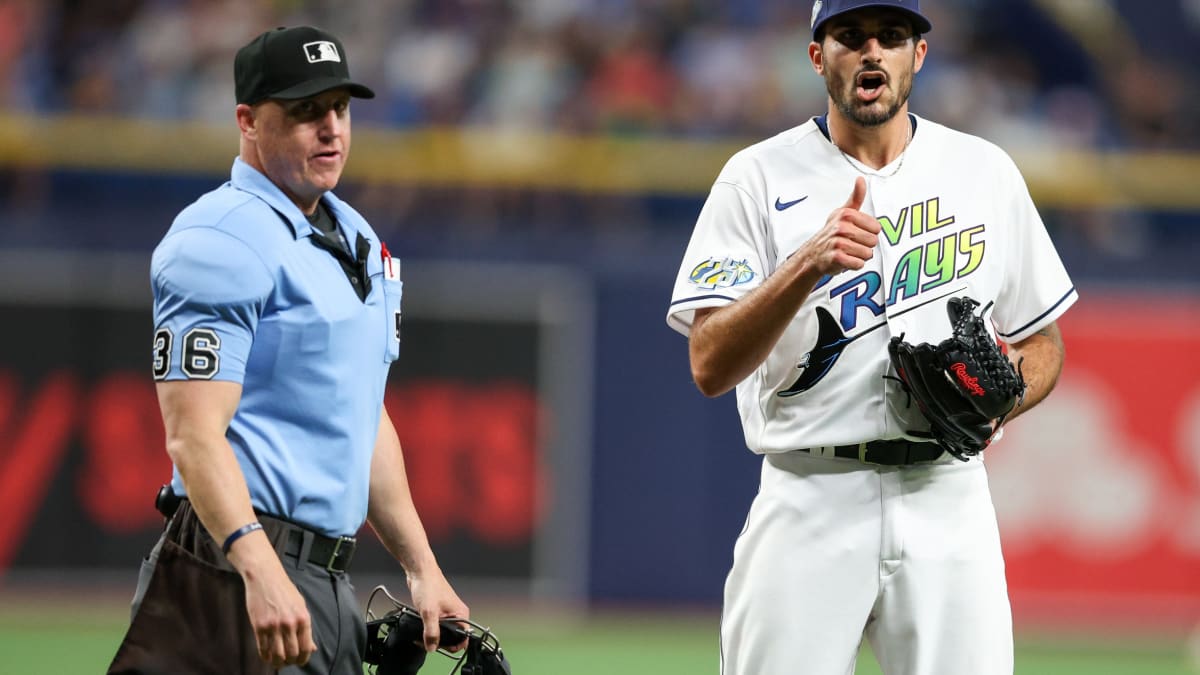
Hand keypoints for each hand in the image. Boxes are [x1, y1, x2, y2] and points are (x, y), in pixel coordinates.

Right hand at [230, 535, 317, 667]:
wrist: (266, 577)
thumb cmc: (284, 591)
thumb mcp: (301, 606)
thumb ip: (305, 628)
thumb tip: (312, 648)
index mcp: (303, 618)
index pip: (306, 647)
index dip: (303, 659)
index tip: (299, 661)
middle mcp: (290, 624)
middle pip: (291, 654)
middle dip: (290, 662)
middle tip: (287, 662)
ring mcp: (274, 626)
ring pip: (277, 655)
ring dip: (278, 662)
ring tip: (277, 662)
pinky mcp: (259, 626)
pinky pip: (263, 649)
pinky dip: (265, 656)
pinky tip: (267, 656)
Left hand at [408, 567, 469, 652]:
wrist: (419, 572)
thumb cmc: (428, 586)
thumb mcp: (429, 613)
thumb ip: (431, 632)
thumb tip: (432, 648)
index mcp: (461, 614)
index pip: (464, 638)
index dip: (453, 646)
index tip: (439, 647)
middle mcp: (457, 614)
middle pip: (452, 637)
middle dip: (439, 642)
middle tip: (425, 642)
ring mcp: (448, 613)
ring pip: (443, 632)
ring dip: (432, 636)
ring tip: (420, 636)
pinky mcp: (439, 611)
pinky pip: (436, 625)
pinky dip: (428, 629)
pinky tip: (420, 628)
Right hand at [798, 176, 880, 274]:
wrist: (812, 254)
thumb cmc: (831, 233)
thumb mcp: (843, 212)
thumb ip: (856, 197)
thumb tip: (861, 179)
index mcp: (846, 214)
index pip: (876, 228)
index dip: (868, 233)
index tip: (856, 233)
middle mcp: (842, 227)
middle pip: (873, 241)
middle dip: (864, 246)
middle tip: (851, 244)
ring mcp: (838, 242)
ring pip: (867, 254)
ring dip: (859, 256)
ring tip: (847, 252)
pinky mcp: (836, 258)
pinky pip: (859, 264)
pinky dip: (854, 265)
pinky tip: (845, 260)